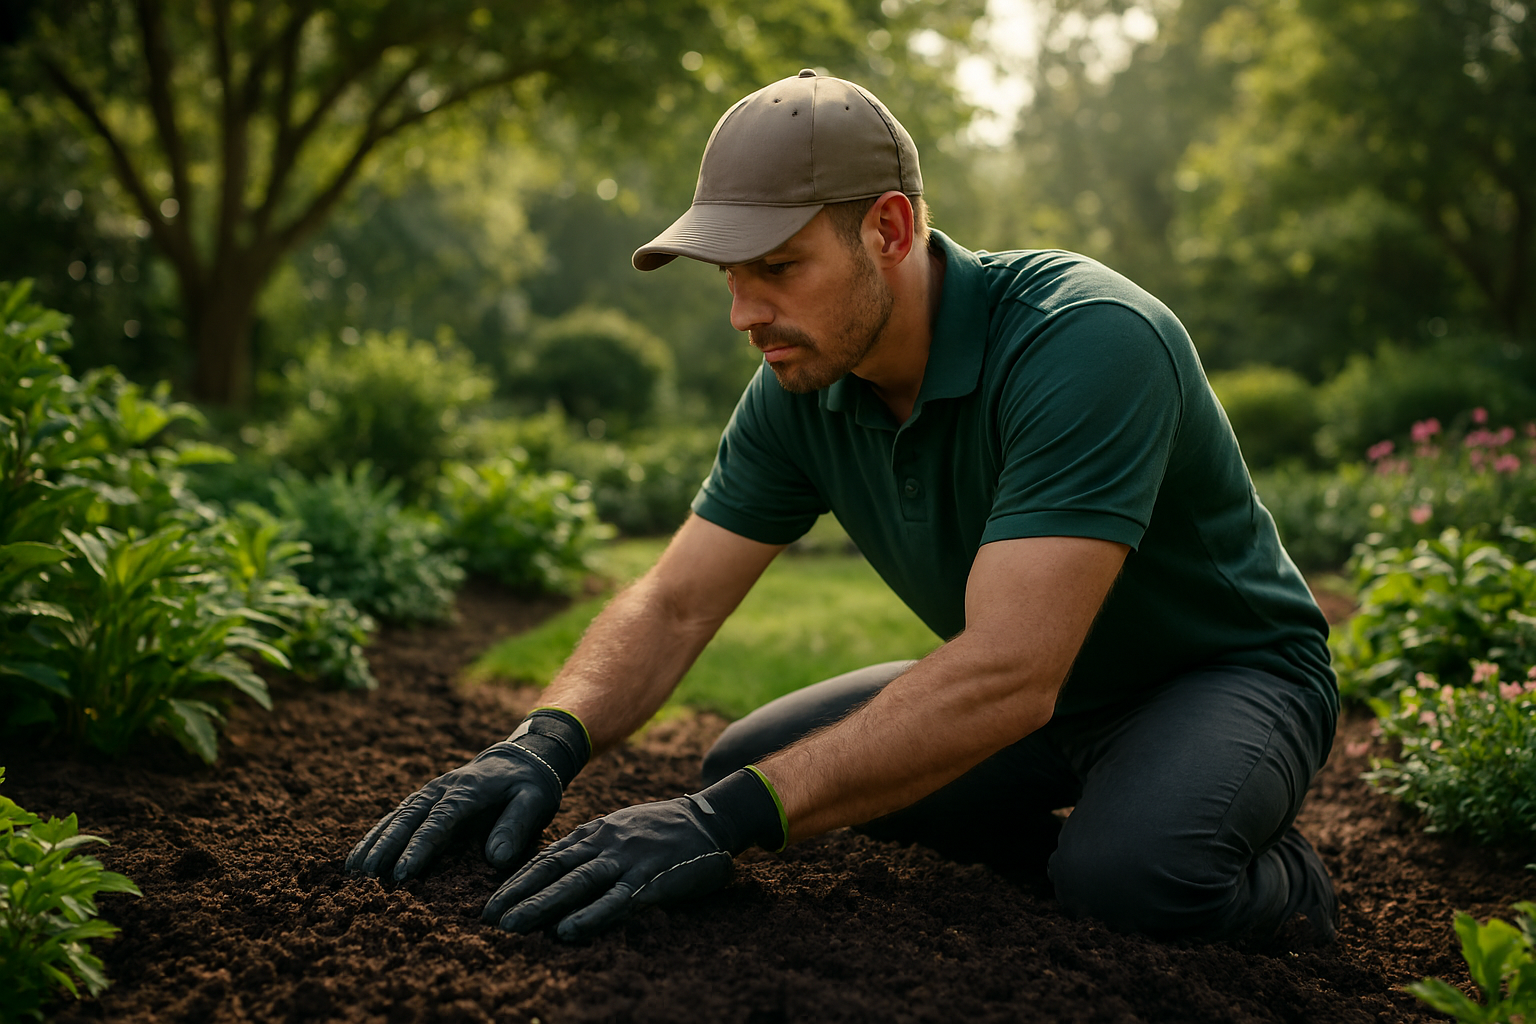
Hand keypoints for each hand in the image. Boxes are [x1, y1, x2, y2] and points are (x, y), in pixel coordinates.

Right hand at [346, 708, 589, 880]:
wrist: (522, 757)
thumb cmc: (529, 785)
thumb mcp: (534, 802)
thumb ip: (516, 826)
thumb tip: (496, 859)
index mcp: (468, 792)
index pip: (439, 822)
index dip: (419, 848)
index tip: (402, 874)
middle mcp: (442, 790)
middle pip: (407, 819)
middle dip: (384, 848)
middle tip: (365, 879)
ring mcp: (430, 792)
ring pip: (395, 817)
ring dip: (373, 843)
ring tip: (352, 872)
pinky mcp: (424, 798)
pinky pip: (395, 816)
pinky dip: (376, 835)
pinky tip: (359, 857)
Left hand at [482, 797, 732, 941]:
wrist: (709, 818)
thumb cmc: (660, 829)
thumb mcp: (618, 828)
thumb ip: (590, 847)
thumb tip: (554, 871)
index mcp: (594, 832)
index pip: (547, 858)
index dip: (517, 881)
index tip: (491, 903)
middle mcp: (605, 844)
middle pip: (553, 871)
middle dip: (519, 896)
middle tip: (489, 919)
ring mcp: (627, 861)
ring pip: (576, 885)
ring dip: (542, 905)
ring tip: (513, 926)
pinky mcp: (651, 880)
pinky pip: (616, 900)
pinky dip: (590, 916)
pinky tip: (567, 932)